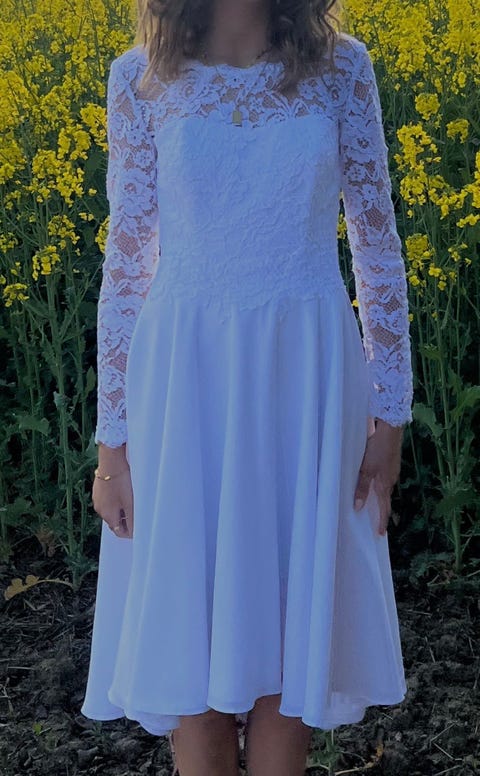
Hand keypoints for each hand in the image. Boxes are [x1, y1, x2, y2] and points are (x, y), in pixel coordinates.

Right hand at [92, 443, 133, 538]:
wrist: (110, 461)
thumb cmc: (121, 482)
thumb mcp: (130, 503)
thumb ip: (131, 519)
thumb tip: (133, 533)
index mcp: (108, 515)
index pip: (118, 532)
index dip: (129, 532)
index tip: (139, 528)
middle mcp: (100, 510)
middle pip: (114, 522)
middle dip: (125, 521)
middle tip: (137, 513)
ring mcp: (97, 499)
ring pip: (110, 510)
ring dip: (120, 510)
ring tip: (131, 501)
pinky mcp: (97, 490)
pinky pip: (107, 501)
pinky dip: (115, 501)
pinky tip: (122, 492)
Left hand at [354, 419, 403, 535]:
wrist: (391, 428)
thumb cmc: (378, 448)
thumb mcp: (366, 469)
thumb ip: (362, 487)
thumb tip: (358, 507)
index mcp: (386, 484)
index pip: (384, 508)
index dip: (381, 521)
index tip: (380, 533)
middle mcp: (391, 479)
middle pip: (385, 499)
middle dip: (381, 511)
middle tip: (376, 522)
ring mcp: (392, 470)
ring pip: (385, 487)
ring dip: (379, 497)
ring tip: (372, 504)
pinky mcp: (391, 461)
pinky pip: (385, 478)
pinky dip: (379, 484)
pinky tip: (372, 481)